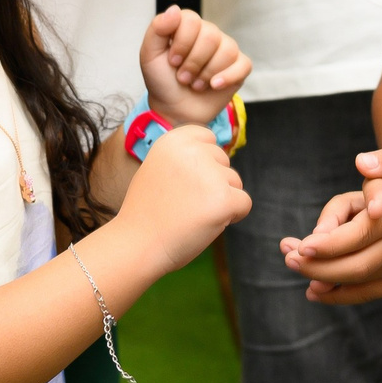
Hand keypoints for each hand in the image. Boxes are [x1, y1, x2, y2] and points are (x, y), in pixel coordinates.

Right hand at [111, 125, 248, 273]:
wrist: (137, 245)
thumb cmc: (146, 213)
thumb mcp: (157, 168)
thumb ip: (184, 158)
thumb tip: (215, 155)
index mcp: (173, 140)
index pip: (208, 137)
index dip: (204, 162)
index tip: (187, 182)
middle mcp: (192, 151)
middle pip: (223, 160)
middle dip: (213, 182)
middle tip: (185, 204)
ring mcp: (210, 174)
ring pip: (235, 182)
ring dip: (221, 199)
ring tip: (192, 215)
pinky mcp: (224, 199)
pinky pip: (244, 203)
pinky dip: (232, 216)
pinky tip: (208, 224)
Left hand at [140, 5, 250, 125]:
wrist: (174, 109)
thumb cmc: (162, 80)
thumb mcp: (149, 55)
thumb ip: (157, 29)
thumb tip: (174, 9)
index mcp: (188, 26)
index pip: (192, 21)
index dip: (181, 44)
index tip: (172, 62)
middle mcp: (209, 33)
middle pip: (211, 36)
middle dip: (193, 63)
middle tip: (183, 77)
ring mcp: (226, 49)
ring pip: (227, 50)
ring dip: (207, 73)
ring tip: (195, 84)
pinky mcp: (239, 67)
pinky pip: (243, 64)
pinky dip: (228, 77)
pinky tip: (214, 85)